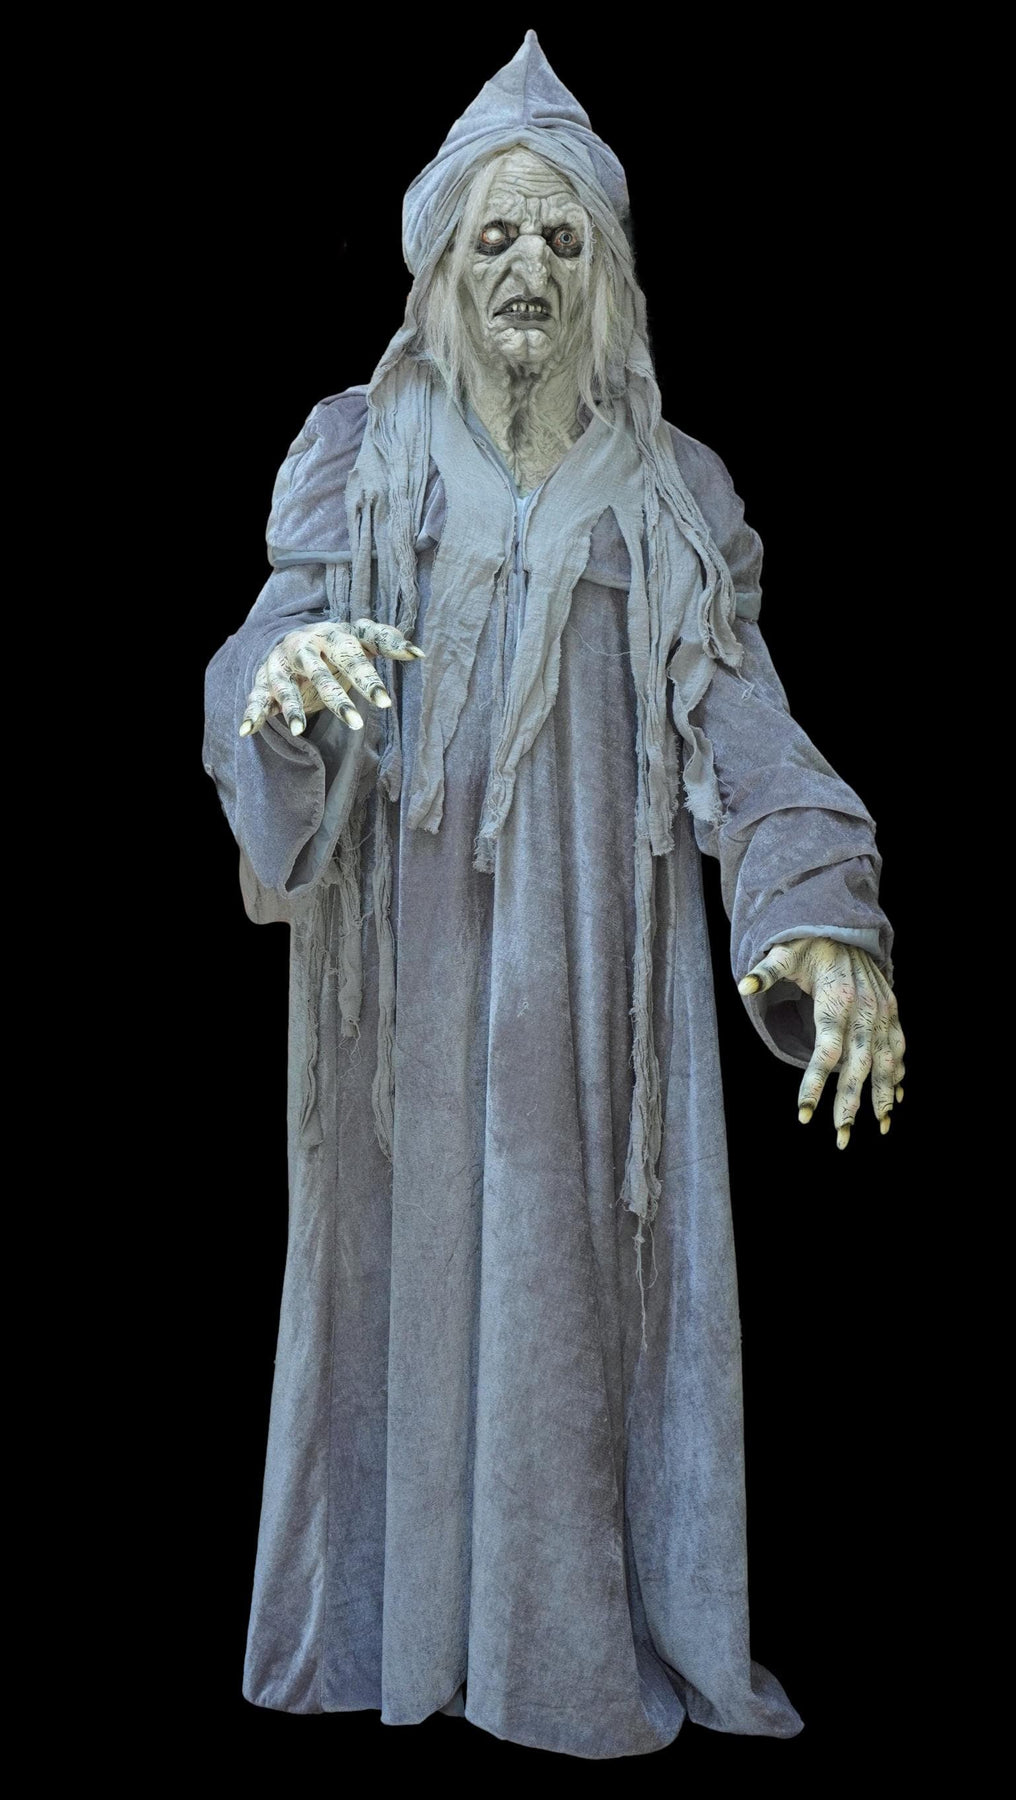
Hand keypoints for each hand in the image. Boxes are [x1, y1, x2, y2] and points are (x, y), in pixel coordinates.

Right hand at [238, 617, 424, 737]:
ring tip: (298, 730)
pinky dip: (252, 712)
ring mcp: (282, 664)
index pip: (353, 655)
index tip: (385, 703)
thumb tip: (419, 653)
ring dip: (290, 707)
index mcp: (332, 635)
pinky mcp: (264, 679)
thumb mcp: (360, 639)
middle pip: (319, 672)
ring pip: (285, 686)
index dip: (368, 678)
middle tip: (356, 724)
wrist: (294, 640)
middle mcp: (304, 647)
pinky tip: (247, 730)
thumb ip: (387, 642)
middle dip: (335, 698)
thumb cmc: (337, 645)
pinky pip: (257, 697)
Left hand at [737, 938, 904, 1147]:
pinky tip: (896, 1099)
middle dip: (851, 1103)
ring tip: (882, 1128)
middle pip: (859, 1065)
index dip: (814, 1084)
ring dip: (885, 1095)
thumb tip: (743, 984)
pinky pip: (899, 1047)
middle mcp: (865, 1009)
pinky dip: (899, 1073)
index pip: (826, 1052)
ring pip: (887, 1061)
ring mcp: (883, 1011)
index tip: (804, 1115)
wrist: (848, 922)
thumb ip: (767, 970)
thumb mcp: (786, 950)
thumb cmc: (811, 941)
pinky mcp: (892, 1009)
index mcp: (837, 1000)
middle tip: (842, 1139)